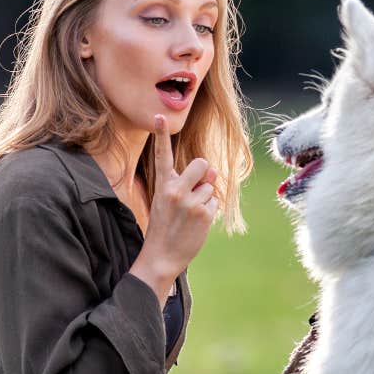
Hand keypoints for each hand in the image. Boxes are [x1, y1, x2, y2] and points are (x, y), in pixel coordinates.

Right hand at [129, 115, 218, 304]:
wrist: (161, 256)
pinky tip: (195, 224)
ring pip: (210, 187)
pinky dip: (209, 213)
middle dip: (203, 175)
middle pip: (202, 164)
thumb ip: (187, 183)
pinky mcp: (204, 213)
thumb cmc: (165, 226)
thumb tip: (211, 170)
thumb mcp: (168, 201)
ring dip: (205, 199)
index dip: (161, 135)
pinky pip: (215, 203)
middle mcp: (175, 189)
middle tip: (192, 194)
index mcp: (162, 184)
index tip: (159, 117)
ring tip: (189, 216)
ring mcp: (190, 201)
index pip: (162, 155)